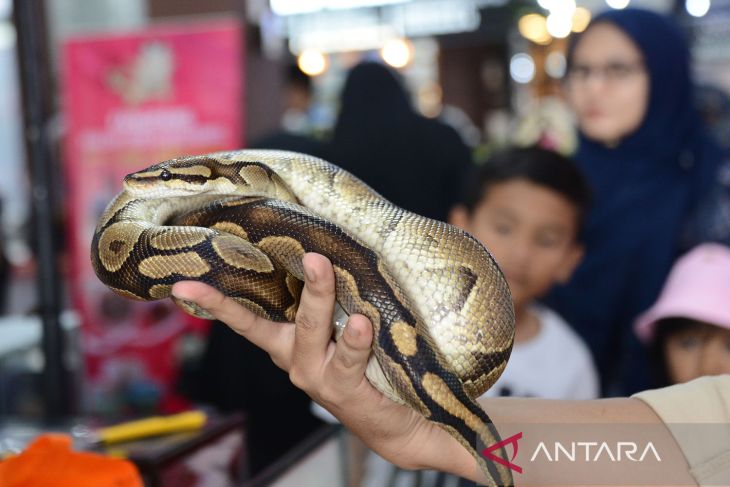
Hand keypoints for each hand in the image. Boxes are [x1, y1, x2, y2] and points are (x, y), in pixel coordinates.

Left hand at [171, 253, 475, 477]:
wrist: (379, 423)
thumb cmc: (410, 424)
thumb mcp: (439, 443)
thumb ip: (466, 455)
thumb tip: (502, 472)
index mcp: (348, 394)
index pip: (347, 372)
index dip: (351, 350)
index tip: (359, 325)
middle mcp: (315, 374)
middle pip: (313, 337)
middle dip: (319, 304)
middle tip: (323, 266)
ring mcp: (296, 355)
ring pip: (275, 325)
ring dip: (245, 303)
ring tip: (209, 285)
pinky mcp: (286, 339)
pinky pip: (248, 321)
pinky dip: (218, 307)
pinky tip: (187, 289)